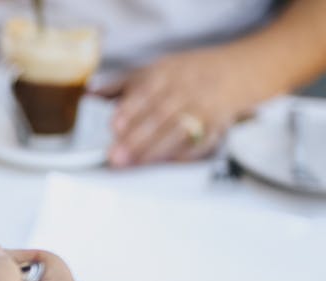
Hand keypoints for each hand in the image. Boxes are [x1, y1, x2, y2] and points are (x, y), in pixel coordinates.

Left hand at [100, 47, 257, 166]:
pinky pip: (201, 144)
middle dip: (137, 138)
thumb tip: (90, 92)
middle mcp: (185, 91)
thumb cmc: (186, 74)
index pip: (146, 92)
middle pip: (160, 116)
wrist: (236, 72)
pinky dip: (184, 155)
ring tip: (134, 164)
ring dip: (155, 150)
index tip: (114, 126)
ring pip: (179, 132)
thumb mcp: (154, 69)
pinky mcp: (216, 128)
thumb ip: (121, 84)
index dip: (130, 110)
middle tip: (116, 156)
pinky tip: (167, 164)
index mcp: (166, 74)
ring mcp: (202, 110)